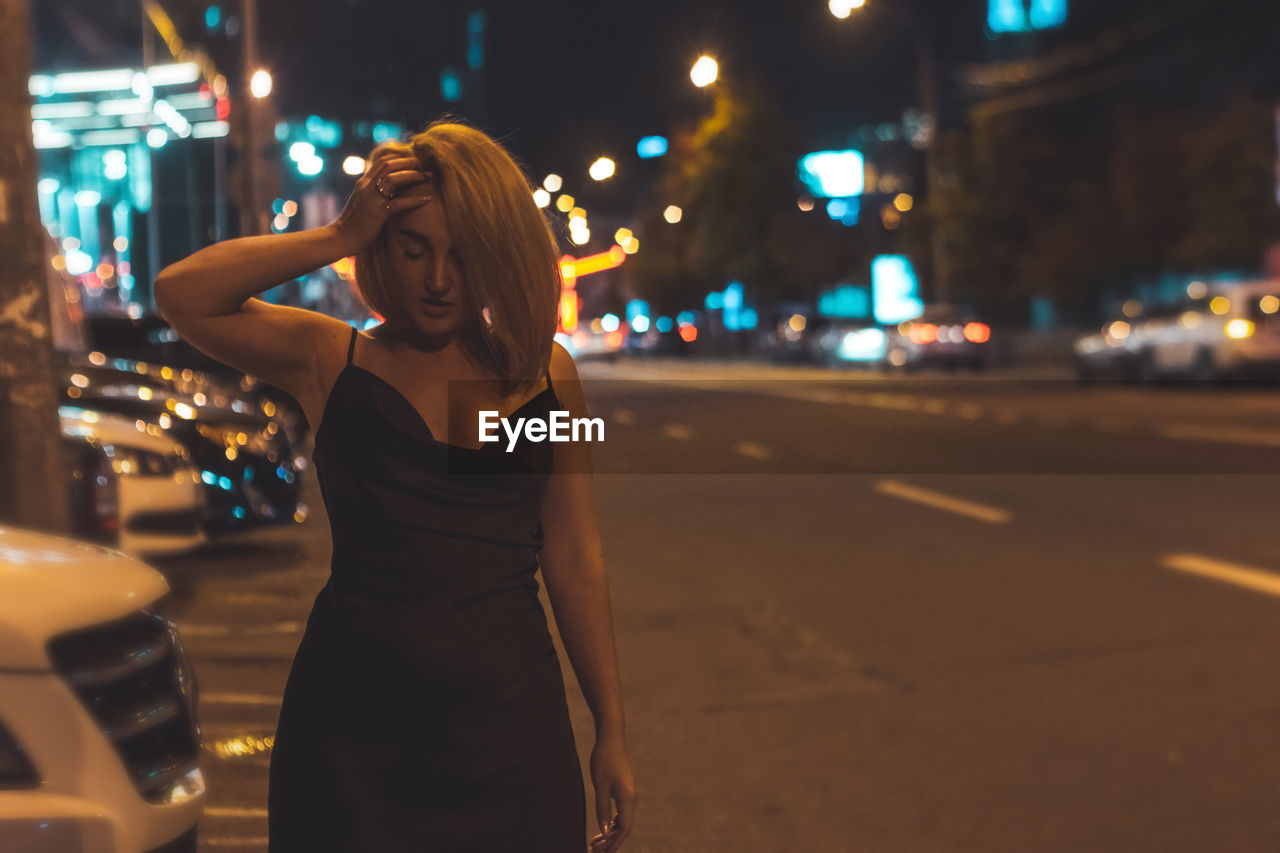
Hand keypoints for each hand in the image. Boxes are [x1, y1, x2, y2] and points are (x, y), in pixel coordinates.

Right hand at [331, 145, 432, 254]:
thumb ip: (374, 192)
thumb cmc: (354, 222)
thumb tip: (392, 189)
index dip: (400, 159)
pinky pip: (399, 203)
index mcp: (364, 182)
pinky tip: (427, 199)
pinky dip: (414, 200)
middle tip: (425, 165)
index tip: (415, 161)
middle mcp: (366, 186)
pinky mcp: (377, 213)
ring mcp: (371, 199)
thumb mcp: (363, 201)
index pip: (382, 162)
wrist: (341, 238)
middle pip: (388, 165)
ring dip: (412, 175)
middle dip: (409, 163)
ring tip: (426, 177)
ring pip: (393, 179)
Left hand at [588, 734, 635, 852]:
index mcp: (627, 798)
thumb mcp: (600, 785)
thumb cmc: (604, 759)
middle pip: (624, 828)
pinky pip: (620, 813)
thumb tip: (605, 831)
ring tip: (595, 844)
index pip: (624, 829)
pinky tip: (601, 829)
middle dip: (611, 842)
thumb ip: (602, 809)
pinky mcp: (623, 790)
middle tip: (594, 851)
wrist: (611, 738)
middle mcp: (630, 798)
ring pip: (622, 821)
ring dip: (610, 834)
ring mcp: (627, 794)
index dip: (615, 844)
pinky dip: (611, 823)